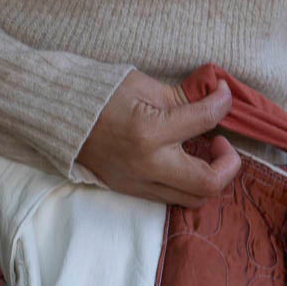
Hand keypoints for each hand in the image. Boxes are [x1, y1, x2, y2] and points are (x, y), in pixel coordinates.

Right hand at [75, 68, 241, 204]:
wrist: (57, 116)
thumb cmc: (98, 93)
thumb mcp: (144, 86)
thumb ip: (183, 97)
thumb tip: (213, 96)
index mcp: (150, 132)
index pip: (205, 120)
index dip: (223, 103)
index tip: (223, 94)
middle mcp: (148, 165)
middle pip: (210, 184)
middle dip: (228, 163)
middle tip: (221, 141)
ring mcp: (138, 184)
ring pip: (194, 199)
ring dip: (210, 177)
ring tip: (205, 153)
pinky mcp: (131, 191)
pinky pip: (172, 198)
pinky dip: (188, 183)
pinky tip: (184, 161)